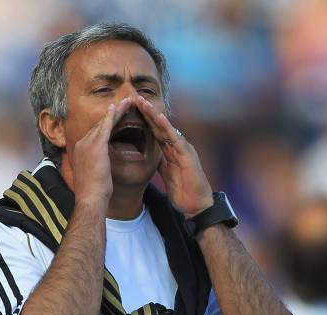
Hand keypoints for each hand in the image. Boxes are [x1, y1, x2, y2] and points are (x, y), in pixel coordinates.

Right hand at [72, 98, 131, 210]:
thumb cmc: (94, 193)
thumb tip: (101, 167)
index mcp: (81, 151)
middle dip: (112, 114)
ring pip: (104, 123)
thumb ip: (96, 166)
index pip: (95, 133)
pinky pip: (106, 126)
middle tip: (123, 103)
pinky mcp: (96, 146)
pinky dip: (113, 116)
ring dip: (116, 111)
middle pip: (99, 125)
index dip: (106, 124)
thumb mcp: (93, 176)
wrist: (90, 199)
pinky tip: (118, 107)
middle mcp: (82, 144)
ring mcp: (87, 144)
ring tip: (127, 102)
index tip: (115, 117)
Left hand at [136, 96, 212, 217]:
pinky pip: (176, 138)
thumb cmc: (183, 191)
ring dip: (154, 114)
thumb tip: (148, 155)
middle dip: (146, 112)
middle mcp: (177, 146)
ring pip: (166, 127)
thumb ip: (159, 161)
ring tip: (142, 102)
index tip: (129, 111)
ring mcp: (183, 148)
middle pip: (159, 125)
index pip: (154, 132)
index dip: (143, 121)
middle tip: (133, 98)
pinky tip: (158, 117)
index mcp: (170, 151)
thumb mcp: (166, 174)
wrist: (196, 205)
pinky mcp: (187, 155)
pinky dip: (167, 127)